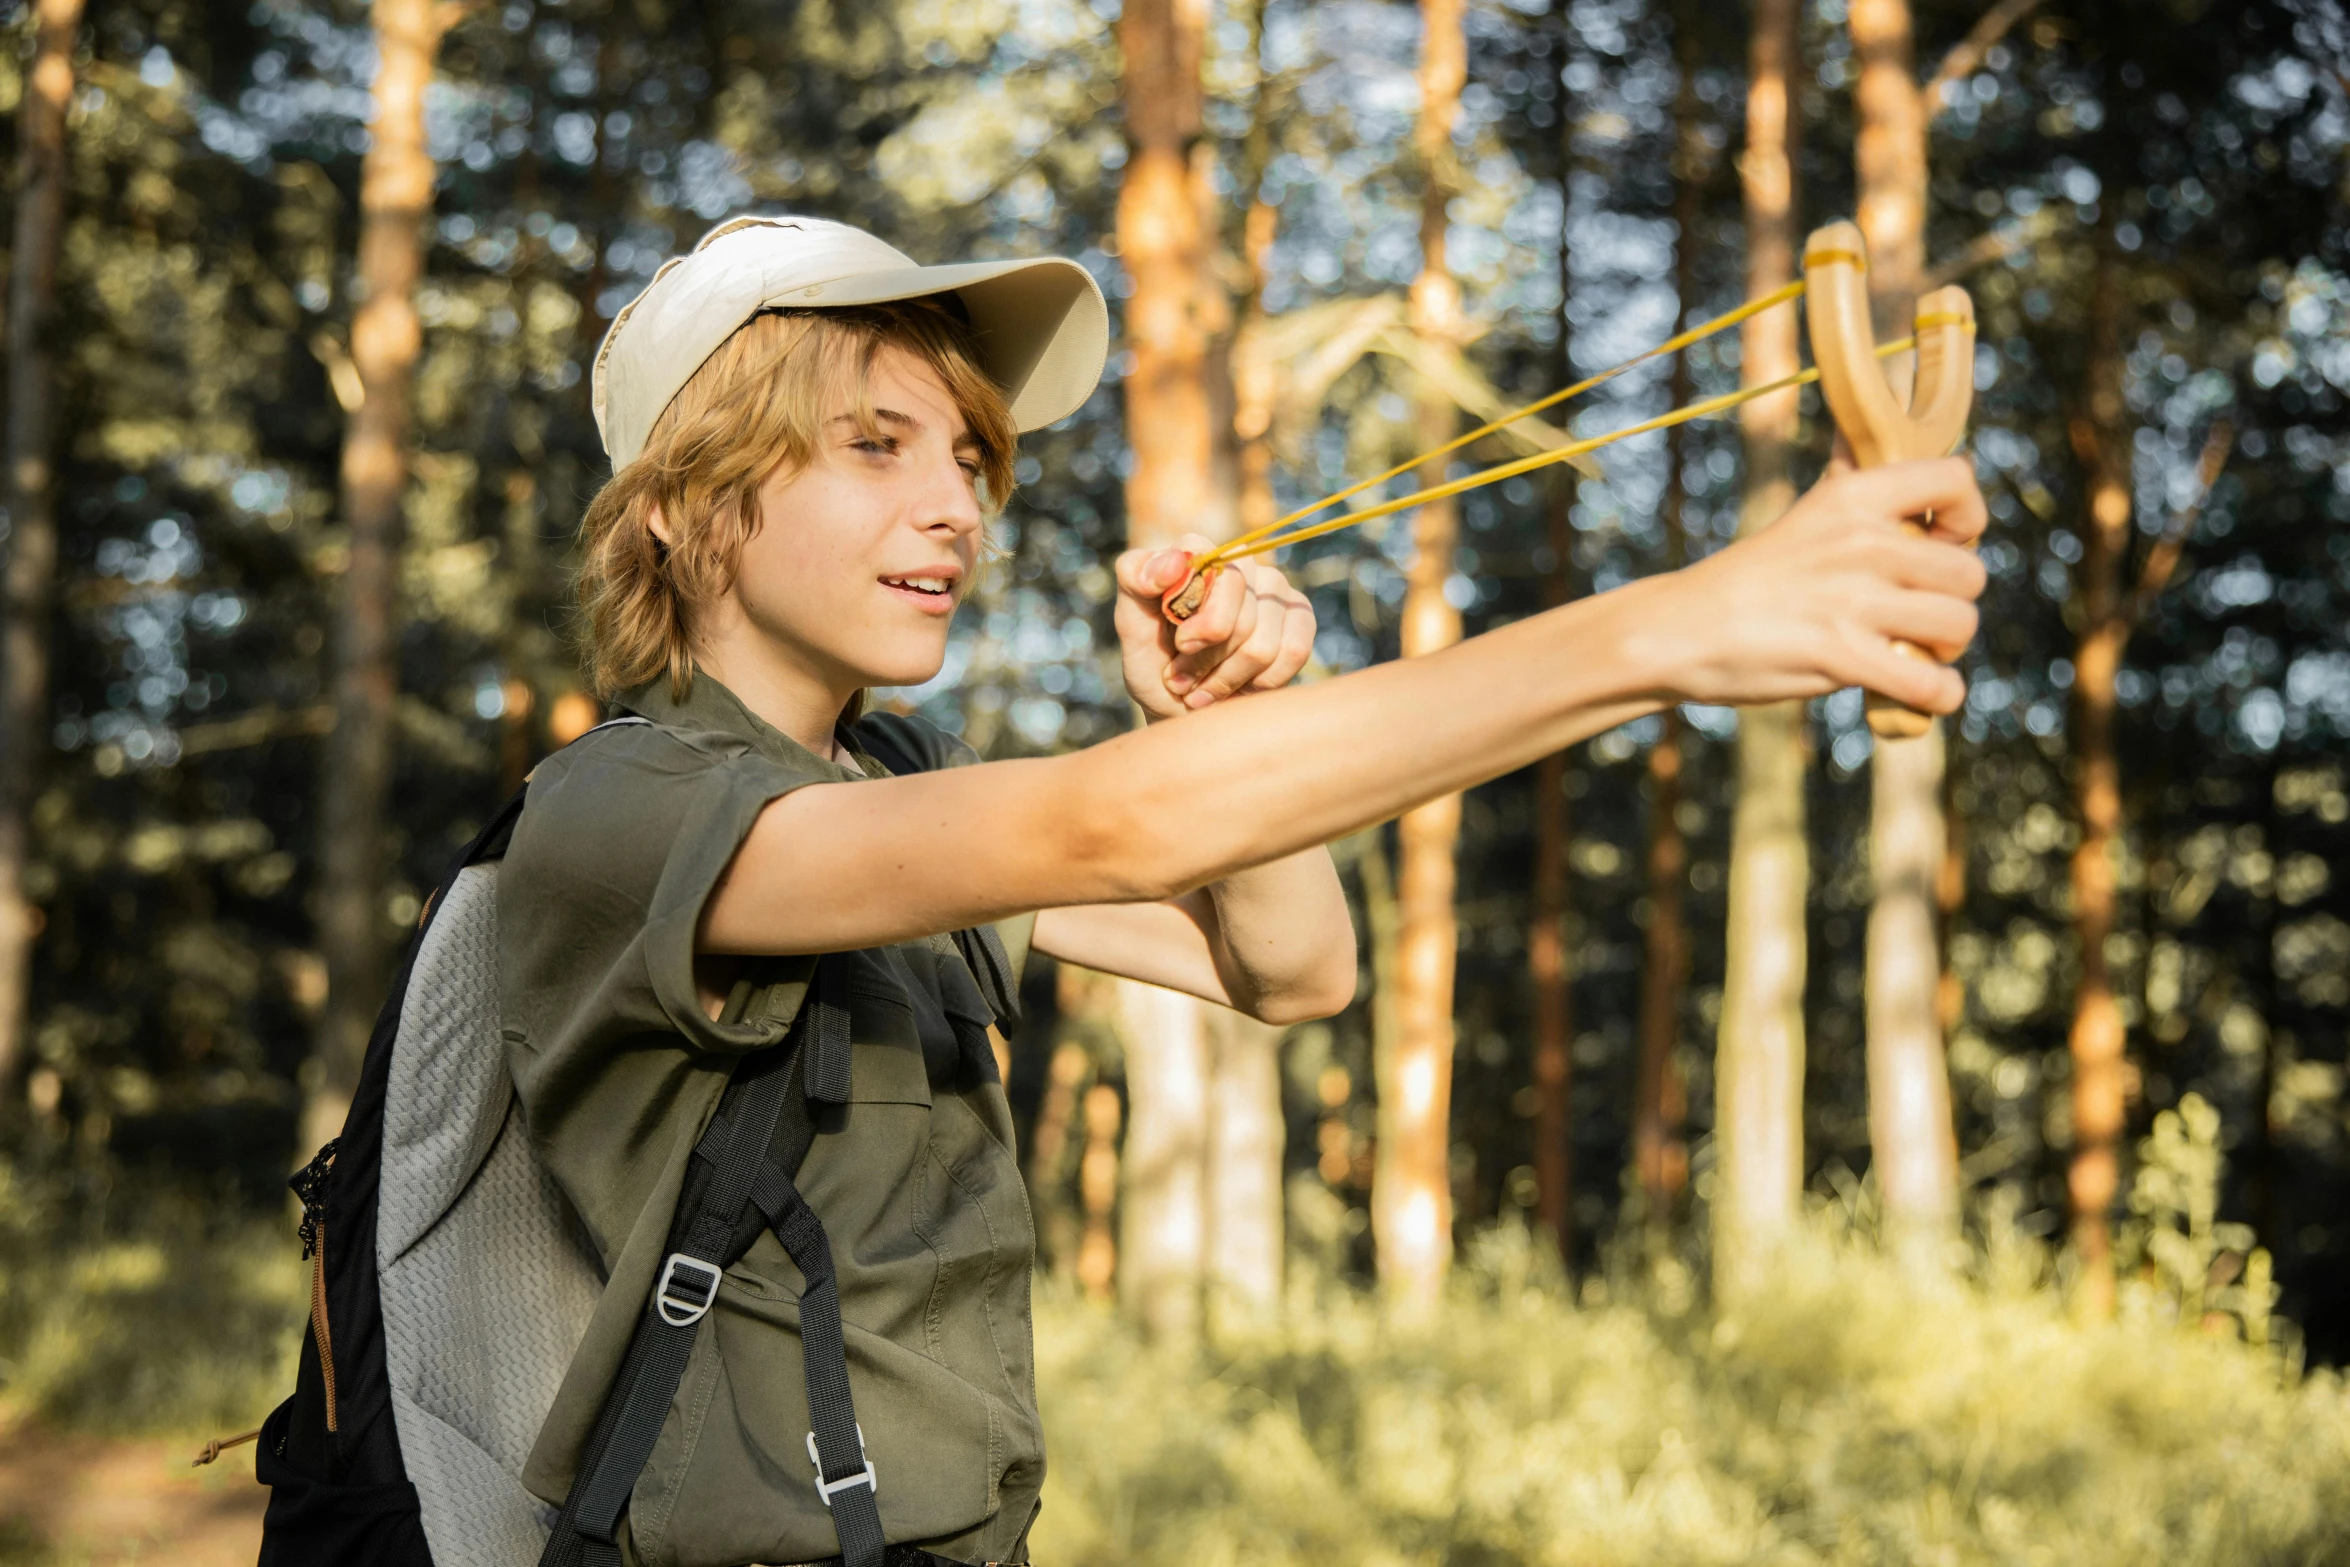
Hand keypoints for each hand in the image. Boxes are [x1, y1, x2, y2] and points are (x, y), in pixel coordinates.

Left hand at [1113, 536, 1317, 719]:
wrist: (1185, 712)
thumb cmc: (1155, 669)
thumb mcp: (1131, 630)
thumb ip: (1134, 582)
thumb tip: (1172, 561)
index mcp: (1193, 554)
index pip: (1204, 555)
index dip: (1198, 611)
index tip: (1181, 644)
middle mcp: (1238, 562)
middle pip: (1238, 601)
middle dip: (1207, 655)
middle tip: (1183, 679)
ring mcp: (1273, 587)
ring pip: (1261, 641)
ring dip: (1227, 678)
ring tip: (1204, 690)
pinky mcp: (1300, 616)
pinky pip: (1293, 651)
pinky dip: (1260, 684)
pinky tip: (1240, 689)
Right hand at [1649, 456, 1988, 712]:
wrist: (1679, 629)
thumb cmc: (1750, 579)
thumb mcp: (1807, 514)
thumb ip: (1854, 484)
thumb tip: (1884, 432)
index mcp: (1853, 497)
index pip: (1956, 479)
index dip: (1965, 519)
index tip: (1940, 546)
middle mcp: (1859, 541)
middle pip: (1970, 572)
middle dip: (1954, 604)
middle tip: (1920, 619)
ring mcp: (1850, 600)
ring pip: (1959, 625)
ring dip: (1946, 651)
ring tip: (1914, 653)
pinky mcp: (1840, 655)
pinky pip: (1929, 682)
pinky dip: (1938, 694)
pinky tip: (1925, 693)